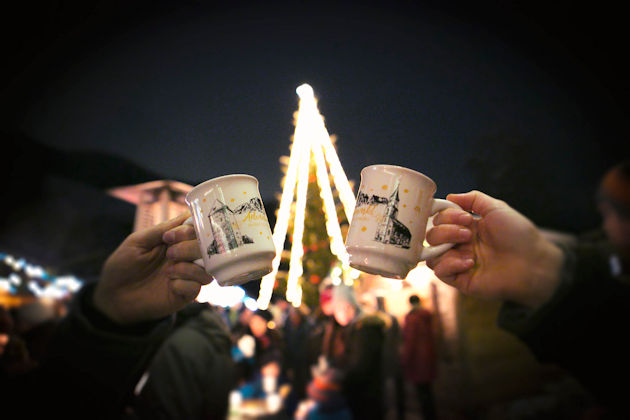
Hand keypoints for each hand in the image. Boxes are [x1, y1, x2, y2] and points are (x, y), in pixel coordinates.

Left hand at [93, 212, 211, 323]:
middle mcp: (184, 257)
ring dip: (189, 268)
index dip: (191, 230)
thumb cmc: (122, 265)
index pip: (196, 230)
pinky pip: (197, 287)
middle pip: (206, 248)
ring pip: (206, 269)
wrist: (112, 295)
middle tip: (170, 254)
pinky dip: (185, 284)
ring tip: (169, 271)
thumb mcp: (137, 242)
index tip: (172, 236)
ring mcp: (186, 277)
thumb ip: (161, 230)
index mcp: (175, 242)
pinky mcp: (183, 295)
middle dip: (190, 248)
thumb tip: (186, 216)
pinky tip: (170, 285)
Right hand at [426, 191, 563, 308]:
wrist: (533, 263)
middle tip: (468, 232)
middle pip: (432, 235)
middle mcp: (459, 245)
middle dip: (446, 229)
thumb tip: (449, 196)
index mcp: (466, 228)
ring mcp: (458, 262)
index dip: (446, 215)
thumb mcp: (497, 208)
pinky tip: (469, 262)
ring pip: (431, 253)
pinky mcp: (460, 280)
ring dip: (445, 244)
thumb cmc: (519, 236)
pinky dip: (449, 264)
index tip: (466, 216)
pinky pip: (440, 272)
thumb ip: (473, 199)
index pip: (440, 219)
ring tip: (468, 244)